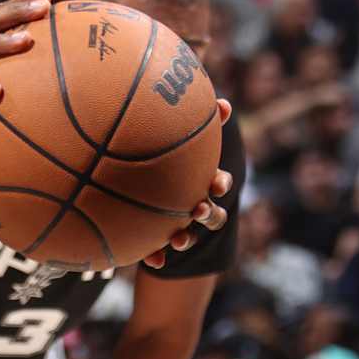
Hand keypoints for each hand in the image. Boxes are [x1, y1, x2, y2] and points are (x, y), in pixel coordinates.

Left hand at [142, 99, 232, 267]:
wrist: (137, 197)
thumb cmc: (161, 159)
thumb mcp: (171, 138)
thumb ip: (190, 121)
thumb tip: (217, 99)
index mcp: (199, 180)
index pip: (217, 181)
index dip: (220, 183)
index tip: (217, 183)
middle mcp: (193, 204)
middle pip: (211, 213)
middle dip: (208, 213)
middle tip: (199, 208)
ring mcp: (178, 224)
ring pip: (189, 236)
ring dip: (186, 238)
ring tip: (178, 240)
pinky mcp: (158, 241)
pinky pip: (159, 253)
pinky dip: (156, 257)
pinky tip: (151, 259)